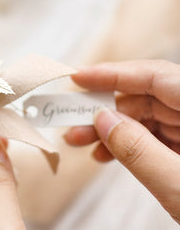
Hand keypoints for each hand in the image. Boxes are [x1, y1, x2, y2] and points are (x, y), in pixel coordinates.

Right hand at [65, 60, 179, 223]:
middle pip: (149, 96)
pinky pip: (156, 138)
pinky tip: (105, 156)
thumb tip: (102, 120)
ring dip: (112, 128)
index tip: (79, 78)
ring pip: (149, 117)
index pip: (158, 76)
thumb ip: (138, 150)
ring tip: (80, 143)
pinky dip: (129, 145)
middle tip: (70, 120)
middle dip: (106, 108)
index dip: (115, 73)